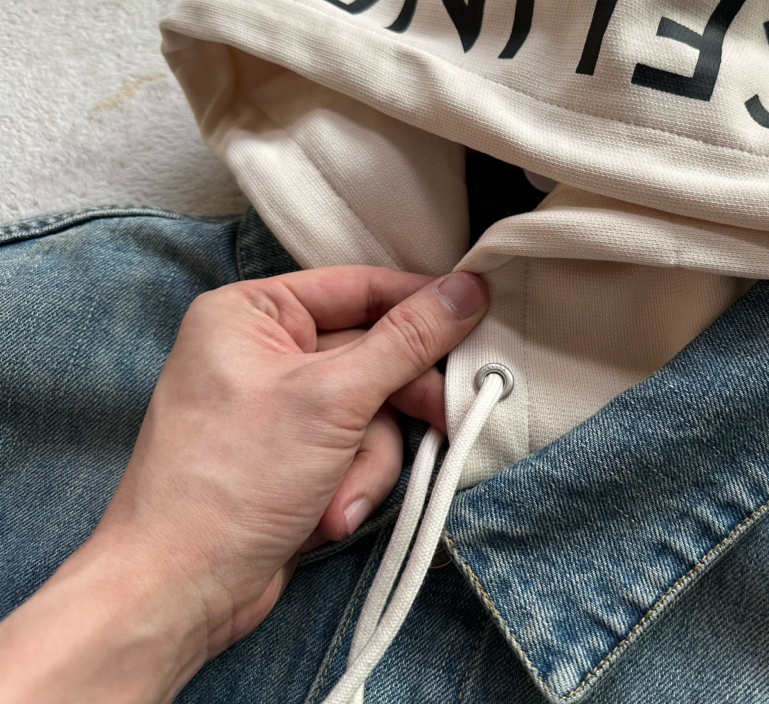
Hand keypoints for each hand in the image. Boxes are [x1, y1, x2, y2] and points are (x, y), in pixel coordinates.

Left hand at [0, 266, 488, 703]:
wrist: (180, 590)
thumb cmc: (234, 478)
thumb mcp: (334, 397)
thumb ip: (407, 341)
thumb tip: (468, 289)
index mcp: (253, 312)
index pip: (359, 287)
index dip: (420, 304)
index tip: (479, 313)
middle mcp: (265, 350)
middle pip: (375, 354)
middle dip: (398, 405)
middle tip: (445, 419)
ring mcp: (282, 407)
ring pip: (374, 411)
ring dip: (371, 459)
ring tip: (345, 498)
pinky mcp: (296, 455)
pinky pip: (357, 448)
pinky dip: (355, 482)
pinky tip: (333, 515)